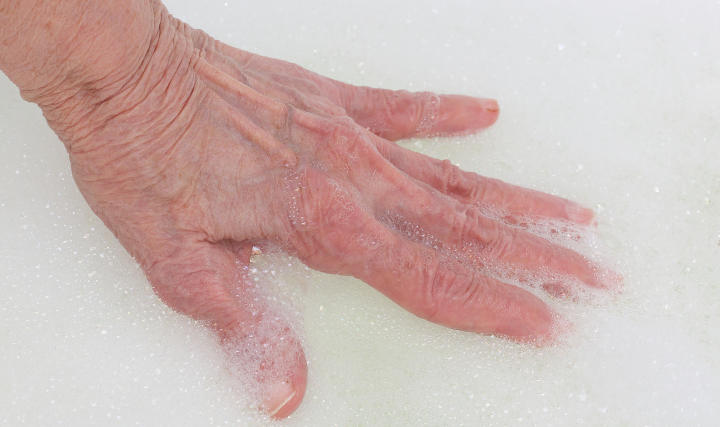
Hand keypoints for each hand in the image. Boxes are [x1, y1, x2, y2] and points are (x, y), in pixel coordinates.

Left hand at [0, 0, 613, 418]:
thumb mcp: (175, 260)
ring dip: (514, 202)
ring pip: (448, 175)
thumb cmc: (140, 155)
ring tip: (573, 218)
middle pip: (459, 230)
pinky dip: (445, 114)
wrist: (122, 67)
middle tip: (597, 278)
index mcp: (319, 219)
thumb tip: (282, 392)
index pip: (425, 278)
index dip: (491, 307)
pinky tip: (486, 116)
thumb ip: (241, 324)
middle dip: (534, 260)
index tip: (548, 322)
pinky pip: (402, 106)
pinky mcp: (326, 97)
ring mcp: (343, 131)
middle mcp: (347, 174)